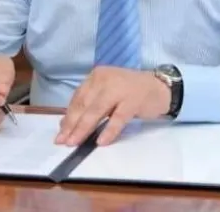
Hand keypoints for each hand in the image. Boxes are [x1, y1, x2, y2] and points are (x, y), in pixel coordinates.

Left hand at [55, 66, 169, 146]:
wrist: (159, 88)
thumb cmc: (130, 92)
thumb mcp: (107, 93)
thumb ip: (89, 105)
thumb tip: (66, 124)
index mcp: (97, 76)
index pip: (78, 98)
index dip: (68, 117)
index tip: (60, 133)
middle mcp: (106, 78)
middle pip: (84, 105)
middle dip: (72, 125)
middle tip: (63, 141)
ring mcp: (120, 88)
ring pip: (97, 111)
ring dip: (84, 128)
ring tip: (75, 143)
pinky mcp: (133, 100)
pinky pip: (118, 118)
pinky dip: (109, 130)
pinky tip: (101, 142)